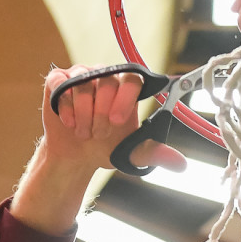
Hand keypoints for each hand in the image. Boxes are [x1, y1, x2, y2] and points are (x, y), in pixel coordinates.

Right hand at [11, 64, 185, 233]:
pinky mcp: (59, 82)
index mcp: (126, 88)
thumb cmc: (106, 148)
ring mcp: (81, 76)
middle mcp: (105, 76)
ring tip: (85, 133)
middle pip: (106, 81)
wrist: (77, 157)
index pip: (132, 78)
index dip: (125, 98)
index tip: (118, 121)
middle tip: (100, 133)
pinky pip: (62, 84)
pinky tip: (69, 124)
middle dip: (102, 112)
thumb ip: (156, 153)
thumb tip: (181, 165)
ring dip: (84, 114)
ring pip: (83, 84)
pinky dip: (66, 107)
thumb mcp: (133, 153)